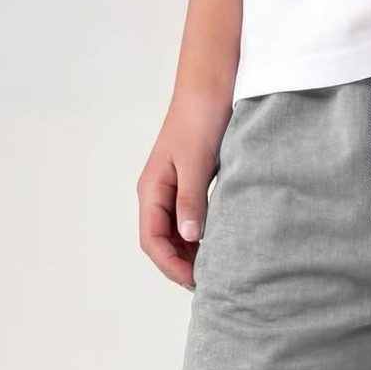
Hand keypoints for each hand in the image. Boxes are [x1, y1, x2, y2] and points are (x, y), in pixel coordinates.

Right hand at [137, 93, 230, 288]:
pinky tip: (218, 247)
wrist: (210, 85)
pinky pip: (189, 222)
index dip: (171, 265)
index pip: (152, 240)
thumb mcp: (196, 161)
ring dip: (191, 255)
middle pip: (161, 243)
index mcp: (152, 189)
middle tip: (210, 284)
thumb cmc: (200, 117)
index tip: (196, 281)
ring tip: (215, 271)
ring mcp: (173, 190)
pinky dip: (200, 239)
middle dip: (181, 266)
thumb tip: (190, 237)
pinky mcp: (190, 186)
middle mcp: (158, 193)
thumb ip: (191, 200)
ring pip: (175, 235)